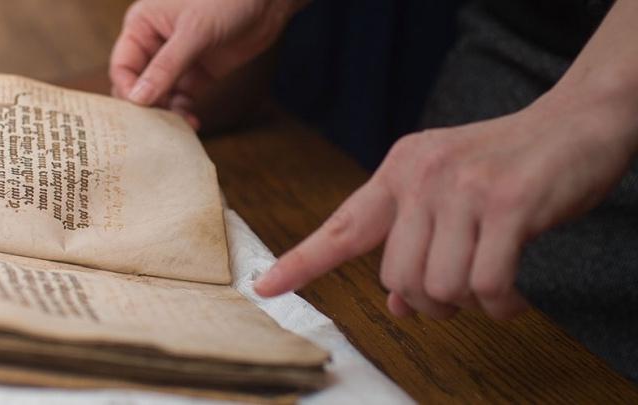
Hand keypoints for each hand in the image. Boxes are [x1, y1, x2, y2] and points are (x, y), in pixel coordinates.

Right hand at [110, 0, 297, 128]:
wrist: (265, 3)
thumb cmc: (226, 1)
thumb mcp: (193, 33)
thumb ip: (166, 67)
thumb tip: (138, 99)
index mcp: (142, 26)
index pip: (122, 65)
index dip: (128, 90)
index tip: (140, 111)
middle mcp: (154, 45)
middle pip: (137, 84)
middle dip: (146, 106)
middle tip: (155, 129)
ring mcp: (177, 61)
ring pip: (160, 96)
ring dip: (166, 114)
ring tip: (178, 128)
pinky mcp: (197, 74)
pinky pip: (182, 99)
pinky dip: (184, 112)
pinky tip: (192, 124)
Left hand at [254, 92, 637, 318]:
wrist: (574, 124)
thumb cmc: (506, 166)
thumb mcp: (449, 197)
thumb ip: (416, 243)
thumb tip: (398, 307)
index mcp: (400, 170)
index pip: (343, 226)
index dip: (302, 261)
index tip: (266, 285)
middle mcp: (423, 176)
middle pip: (397, 280)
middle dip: (428, 303)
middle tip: (455, 296)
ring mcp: (464, 189)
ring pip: (439, 287)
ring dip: (465, 305)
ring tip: (488, 288)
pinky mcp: (508, 205)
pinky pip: (486, 286)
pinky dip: (500, 305)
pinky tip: (511, 296)